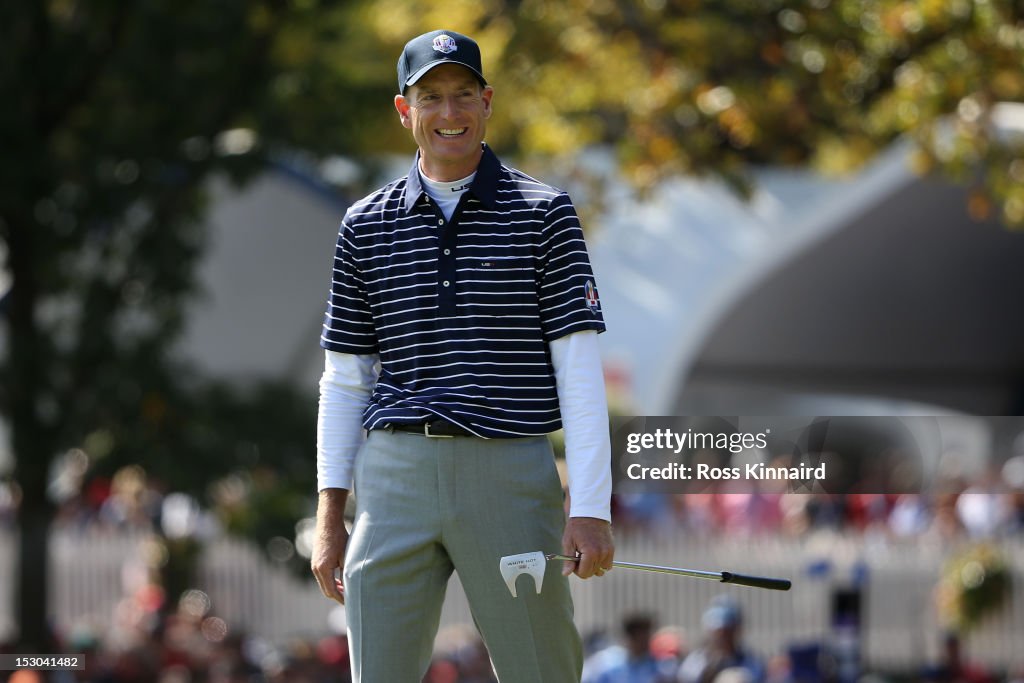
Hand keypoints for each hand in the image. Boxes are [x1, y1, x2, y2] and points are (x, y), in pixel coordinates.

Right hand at [311, 488, 348, 603]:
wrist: (328, 523)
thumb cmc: (340, 538)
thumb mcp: (346, 557)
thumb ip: (346, 573)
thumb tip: (350, 588)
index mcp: (323, 569)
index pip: (332, 591)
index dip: (341, 599)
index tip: (350, 603)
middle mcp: (316, 569)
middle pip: (326, 590)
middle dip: (338, 596)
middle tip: (350, 601)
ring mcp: (314, 565)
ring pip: (324, 584)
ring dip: (334, 589)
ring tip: (347, 592)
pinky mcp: (316, 561)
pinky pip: (323, 577)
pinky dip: (331, 581)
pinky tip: (341, 581)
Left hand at [560, 516, 613, 578]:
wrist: (590, 512)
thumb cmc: (576, 526)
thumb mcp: (568, 542)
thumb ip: (568, 560)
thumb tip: (566, 574)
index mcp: (590, 553)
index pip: (584, 573)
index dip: (576, 570)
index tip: (573, 562)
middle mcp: (602, 554)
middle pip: (592, 573)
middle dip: (584, 568)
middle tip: (578, 557)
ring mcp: (608, 551)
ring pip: (601, 570)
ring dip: (593, 566)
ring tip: (587, 555)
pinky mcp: (612, 549)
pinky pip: (608, 564)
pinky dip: (601, 562)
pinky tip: (594, 554)